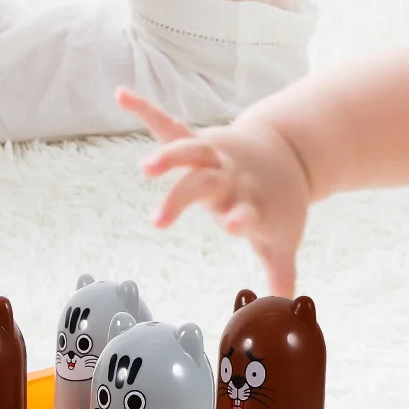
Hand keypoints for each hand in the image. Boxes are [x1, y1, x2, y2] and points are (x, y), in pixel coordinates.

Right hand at [117, 87, 309, 296]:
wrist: (289, 155)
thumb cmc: (278, 207)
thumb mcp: (281, 239)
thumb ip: (281, 274)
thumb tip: (287, 314)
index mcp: (251, 204)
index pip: (245, 212)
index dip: (240, 218)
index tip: (233, 225)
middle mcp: (230, 179)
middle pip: (203, 185)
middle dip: (181, 199)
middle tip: (158, 221)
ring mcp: (213, 158)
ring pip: (187, 152)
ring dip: (167, 156)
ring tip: (144, 167)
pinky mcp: (199, 144)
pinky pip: (168, 126)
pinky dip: (145, 110)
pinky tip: (120, 93)